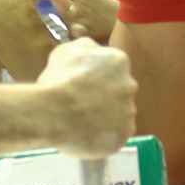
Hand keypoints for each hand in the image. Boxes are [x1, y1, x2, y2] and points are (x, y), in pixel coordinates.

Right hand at [38, 38, 136, 157]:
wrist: (54, 113)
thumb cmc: (58, 79)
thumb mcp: (66, 50)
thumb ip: (86, 48)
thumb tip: (92, 51)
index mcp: (118, 61)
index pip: (112, 66)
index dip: (96, 74)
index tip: (83, 81)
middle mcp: (129, 85)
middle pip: (118, 89)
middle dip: (103, 94)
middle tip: (82, 101)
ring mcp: (128, 112)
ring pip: (117, 113)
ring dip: (104, 115)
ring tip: (80, 120)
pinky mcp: (123, 136)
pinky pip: (114, 135)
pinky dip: (102, 135)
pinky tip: (85, 133)